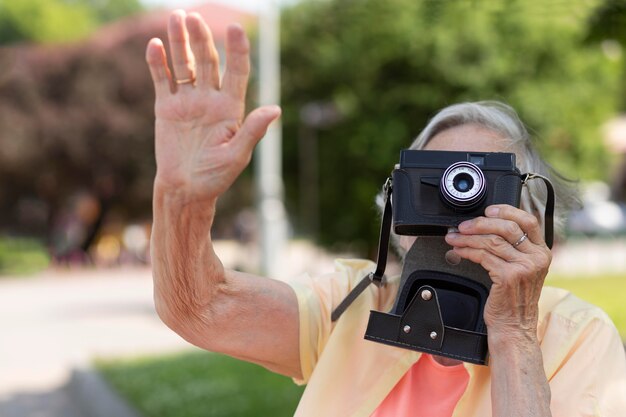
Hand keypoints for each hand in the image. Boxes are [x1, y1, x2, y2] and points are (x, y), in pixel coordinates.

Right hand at [145, 10, 280, 202]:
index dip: (237, 50)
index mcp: (231, 108)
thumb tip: (275, 109)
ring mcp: (188, 102)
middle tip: (194, 16)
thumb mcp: (237, 156)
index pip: (237, 72)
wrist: (185, 189)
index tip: (235, 28)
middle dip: (201, 38)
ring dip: (179, 43)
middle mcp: (210, 99)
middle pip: (208, 61)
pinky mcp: (167, 108)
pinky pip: (162, 81)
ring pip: (184, 65)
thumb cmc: (215, 177)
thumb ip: (253, 131)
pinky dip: (158, 64)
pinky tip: (155, 45)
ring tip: (176, 17)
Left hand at [444, 204, 551, 342]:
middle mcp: (537, 258)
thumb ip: (514, 249)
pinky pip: (483, 255)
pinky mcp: (509, 276)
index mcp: (542, 252)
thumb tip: (488, 226)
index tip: (488, 210)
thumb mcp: (523, 270)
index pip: (528, 220)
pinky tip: (459, 251)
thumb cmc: (513, 299)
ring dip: (468, 237)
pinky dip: (467, 250)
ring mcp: (524, 267)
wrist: (514, 327)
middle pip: (507, 227)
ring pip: (491, 241)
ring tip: (454, 238)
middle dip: (480, 223)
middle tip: (463, 226)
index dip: (506, 210)